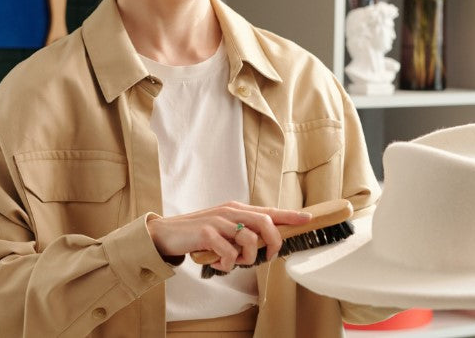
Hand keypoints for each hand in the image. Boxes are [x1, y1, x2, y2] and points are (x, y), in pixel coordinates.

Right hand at [146, 201, 311, 272]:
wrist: (167, 234)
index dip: (289, 215)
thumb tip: (264, 245)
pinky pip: (230, 253)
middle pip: (266, 223)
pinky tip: (217, 263)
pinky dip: (227, 265)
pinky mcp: (207, 232)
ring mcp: (219, 220)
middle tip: (267, 257)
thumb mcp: (222, 229)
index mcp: (236, 209)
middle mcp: (230, 211)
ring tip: (231, 262)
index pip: (268, 210)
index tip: (307, 218)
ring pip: (249, 240)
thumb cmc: (197, 234)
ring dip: (245, 259)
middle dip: (273, 243)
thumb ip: (241, 232)